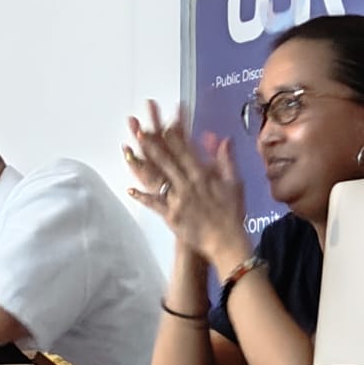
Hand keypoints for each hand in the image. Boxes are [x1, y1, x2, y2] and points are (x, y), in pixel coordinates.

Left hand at [124, 103, 250, 269]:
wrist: (226, 241)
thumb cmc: (232, 212)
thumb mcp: (234, 183)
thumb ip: (227, 160)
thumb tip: (225, 139)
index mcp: (202, 176)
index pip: (185, 151)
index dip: (173, 137)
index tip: (164, 123)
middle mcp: (187, 185)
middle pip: (167, 161)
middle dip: (152, 145)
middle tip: (139, 130)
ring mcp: (177, 200)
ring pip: (157, 179)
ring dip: (142, 165)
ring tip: (129, 152)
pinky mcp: (171, 216)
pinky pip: (154, 204)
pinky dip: (142, 197)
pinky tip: (129, 189)